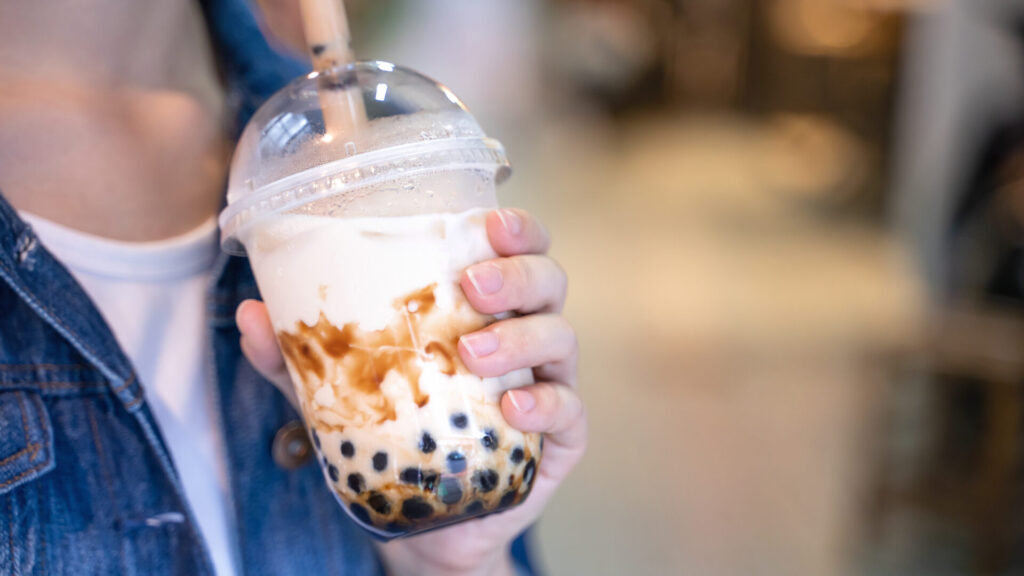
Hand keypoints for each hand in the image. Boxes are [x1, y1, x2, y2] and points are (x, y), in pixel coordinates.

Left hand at [236, 208, 585, 575]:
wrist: (432, 520)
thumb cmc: (401, 432)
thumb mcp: (345, 390)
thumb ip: (303, 355)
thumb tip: (251, 314)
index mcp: (487, 306)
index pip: (518, 248)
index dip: (516, 227)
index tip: (488, 222)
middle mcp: (526, 334)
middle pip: (549, 280)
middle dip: (518, 273)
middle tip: (473, 285)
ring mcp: (549, 383)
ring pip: (560, 337)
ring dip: (519, 337)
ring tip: (471, 352)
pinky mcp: (562, 437)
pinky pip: (570, 409)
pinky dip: (546, 403)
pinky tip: (513, 408)